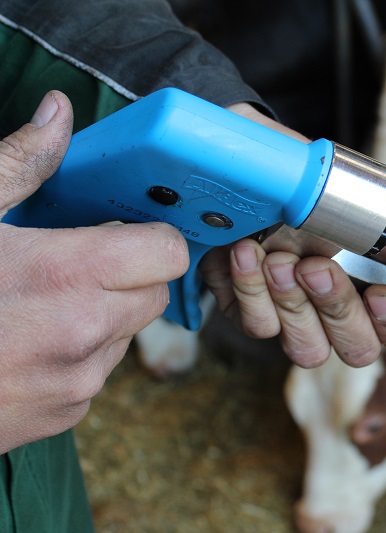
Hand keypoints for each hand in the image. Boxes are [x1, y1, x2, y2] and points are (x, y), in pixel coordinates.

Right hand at [0, 92, 188, 453]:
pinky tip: (21, 344)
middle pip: (154, 293)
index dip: (151, 236)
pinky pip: (96, 373)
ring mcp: (76, 382)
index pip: (168, 252)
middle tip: (69, 264)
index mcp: (66, 275)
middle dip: (127, 274)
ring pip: (127, 334)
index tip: (123, 230)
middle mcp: (84, 334)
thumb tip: (59, 113)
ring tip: (33, 306)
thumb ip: (19, 165)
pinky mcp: (63, 415)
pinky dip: (75, 356)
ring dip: (101, 316)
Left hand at [201, 103, 385, 368]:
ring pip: (308, 349)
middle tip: (316, 267)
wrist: (250, 178)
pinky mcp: (252, 316)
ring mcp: (294, 322)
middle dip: (337, 307)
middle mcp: (336, 317)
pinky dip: (251, 287)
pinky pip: (259, 325)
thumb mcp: (352, 207)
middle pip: (358, 350)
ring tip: (279, 259)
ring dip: (293, 302)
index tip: (379, 295)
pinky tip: (247, 254)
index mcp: (371, 294)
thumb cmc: (303, 193)